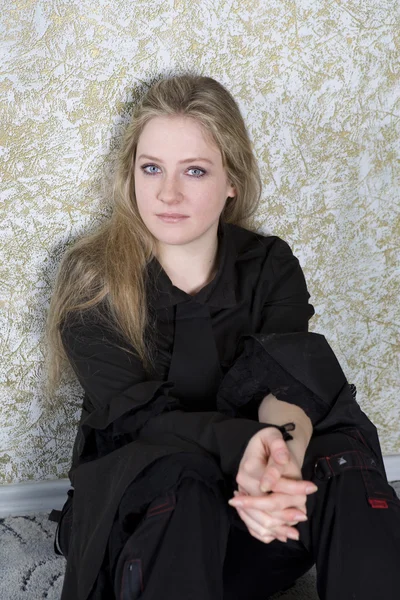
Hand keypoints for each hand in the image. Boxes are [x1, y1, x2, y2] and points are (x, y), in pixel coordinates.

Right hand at [229, 427, 317, 542]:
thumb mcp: (273, 437)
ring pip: (258, 519)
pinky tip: (281, 536)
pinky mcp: (245, 504)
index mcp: (249, 468)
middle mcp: (243, 484)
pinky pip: (253, 524)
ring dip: (277, 528)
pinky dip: (266, 533)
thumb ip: (278, 449)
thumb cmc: (269, 442)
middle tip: (304, 516)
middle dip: (285, 513)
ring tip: (295, 534)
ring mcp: (243, 495)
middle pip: (264, 506)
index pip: (271, 485)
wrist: (262, 447)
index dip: (292, 488)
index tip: (312, 488)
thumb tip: (282, 460)